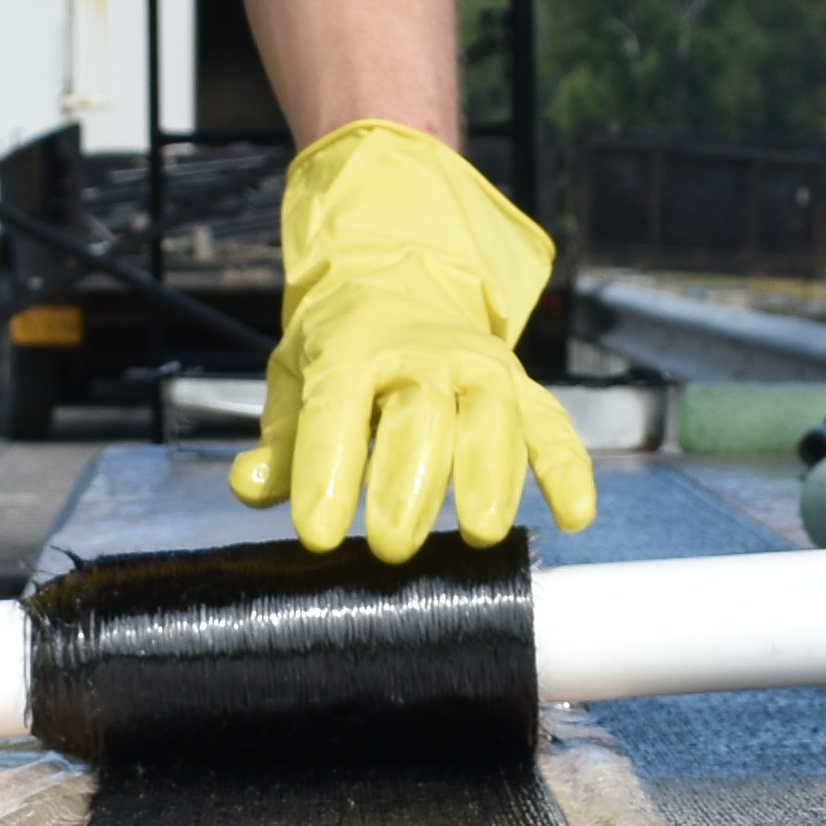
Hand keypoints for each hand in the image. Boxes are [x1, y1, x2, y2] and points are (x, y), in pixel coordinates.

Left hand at [229, 120, 594, 558]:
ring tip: (481, 533)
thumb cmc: (341, 347)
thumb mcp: (295, 377)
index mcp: (351, 346)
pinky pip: (551, 426)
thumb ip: (280, 441)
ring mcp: (480, 368)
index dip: (326, 473)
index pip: (336, 410)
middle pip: (421, 414)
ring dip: (490, 474)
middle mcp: (422, 352)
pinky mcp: (524, 390)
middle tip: (392, 547)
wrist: (402, 277)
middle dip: (408, 483)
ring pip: (492, 414)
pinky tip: (574, 516)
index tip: (319, 536)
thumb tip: (250, 486)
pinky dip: (567, 469)